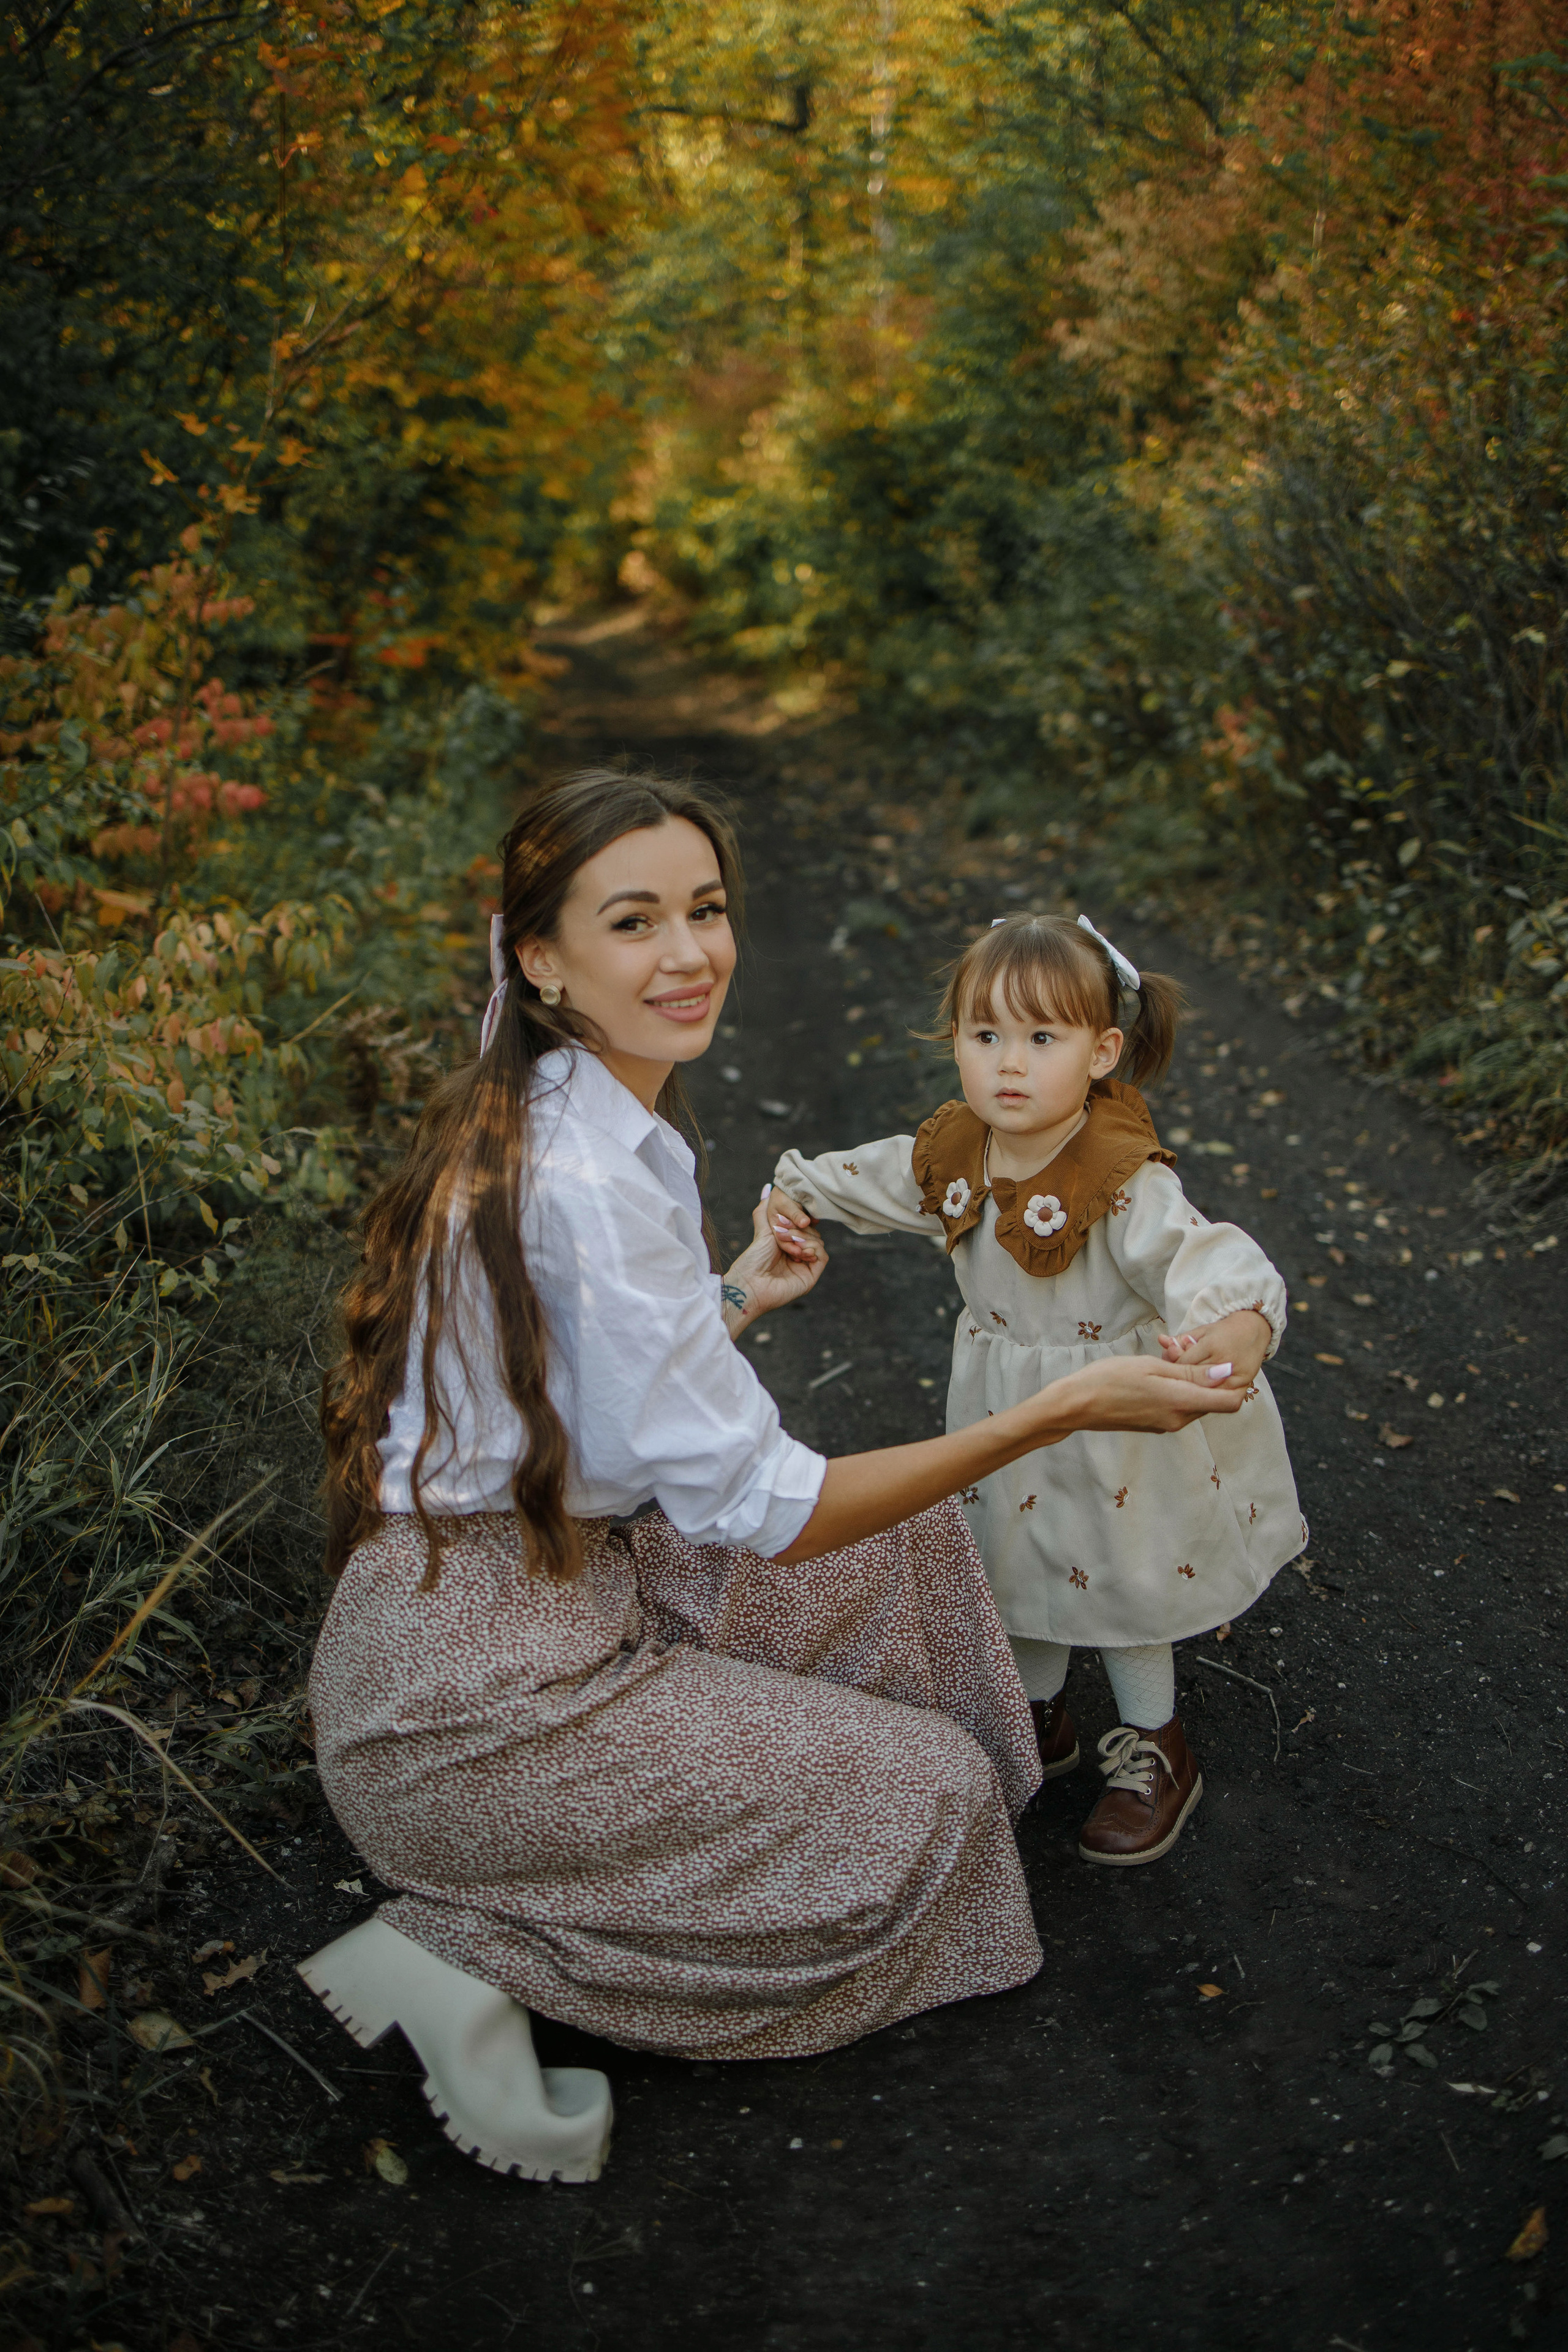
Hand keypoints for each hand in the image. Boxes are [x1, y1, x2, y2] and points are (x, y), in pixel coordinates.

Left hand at [722, 1188, 827, 1334]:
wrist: (749, 1284)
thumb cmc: (752, 1260)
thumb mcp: (762, 1230)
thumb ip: (765, 1209)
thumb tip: (767, 1187)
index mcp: (787, 1246)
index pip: (803, 1227)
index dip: (798, 1220)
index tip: (786, 1217)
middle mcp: (798, 1256)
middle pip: (812, 1234)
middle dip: (799, 1230)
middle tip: (782, 1233)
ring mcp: (805, 1266)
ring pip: (818, 1243)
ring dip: (804, 1238)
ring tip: (788, 1243)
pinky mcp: (811, 1276)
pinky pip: (823, 1256)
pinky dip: (813, 1248)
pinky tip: (799, 1249)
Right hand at [1040, 1352, 1248, 1437]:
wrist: (1076, 1405)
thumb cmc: (1110, 1379)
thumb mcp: (1152, 1366)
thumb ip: (1191, 1373)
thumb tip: (1227, 1372)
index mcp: (1181, 1403)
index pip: (1231, 1401)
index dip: (1235, 1381)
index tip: (1220, 1360)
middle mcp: (1179, 1419)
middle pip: (1213, 1400)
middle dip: (1207, 1375)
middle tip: (1181, 1349)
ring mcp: (1166, 1424)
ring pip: (1194, 1401)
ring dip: (1189, 1380)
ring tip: (1164, 1356)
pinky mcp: (1155, 1425)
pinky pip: (1177, 1406)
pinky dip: (1174, 1389)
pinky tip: (1154, 1371)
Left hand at [1157, 1309, 1270, 1391]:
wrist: (1254, 1332)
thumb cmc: (1223, 1332)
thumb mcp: (1201, 1332)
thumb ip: (1180, 1339)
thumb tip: (1161, 1340)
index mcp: (1211, 1345)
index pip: (1183, 1363)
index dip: (1173, 1367)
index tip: (1167, 1369)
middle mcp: (1223, 1361)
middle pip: (1193, 1378)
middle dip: (1180, 1379)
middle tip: (1171, 1381)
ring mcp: (1234, 1375)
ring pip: (1205, 1390)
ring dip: (1192, 1390)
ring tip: (1184, 1388)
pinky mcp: (1242, 1384)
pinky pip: (1220, 1397)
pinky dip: (1208, 1396)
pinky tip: (1199, 1394)